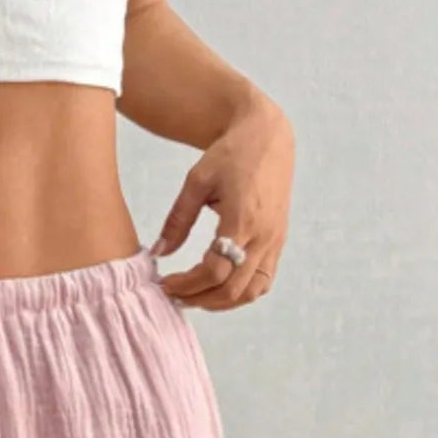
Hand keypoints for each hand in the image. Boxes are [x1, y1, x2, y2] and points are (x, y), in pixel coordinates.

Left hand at [153, 91, 293, 310]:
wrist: (267, 135)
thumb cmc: (230, 154)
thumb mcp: (196, 181)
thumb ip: (177, 220)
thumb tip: (158, 253)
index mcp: (242, 219)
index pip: (213, 272)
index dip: (186, 285)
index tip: (165, 284)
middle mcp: (263, 235)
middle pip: (231, 289)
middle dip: (199, 299)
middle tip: (174, 297)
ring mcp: (274, 240)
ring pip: (250, 292)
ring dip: (221, 302)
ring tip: (195, 297)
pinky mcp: (279, 241)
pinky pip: (263, 281)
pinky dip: (241, 293)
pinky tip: (219, 289)